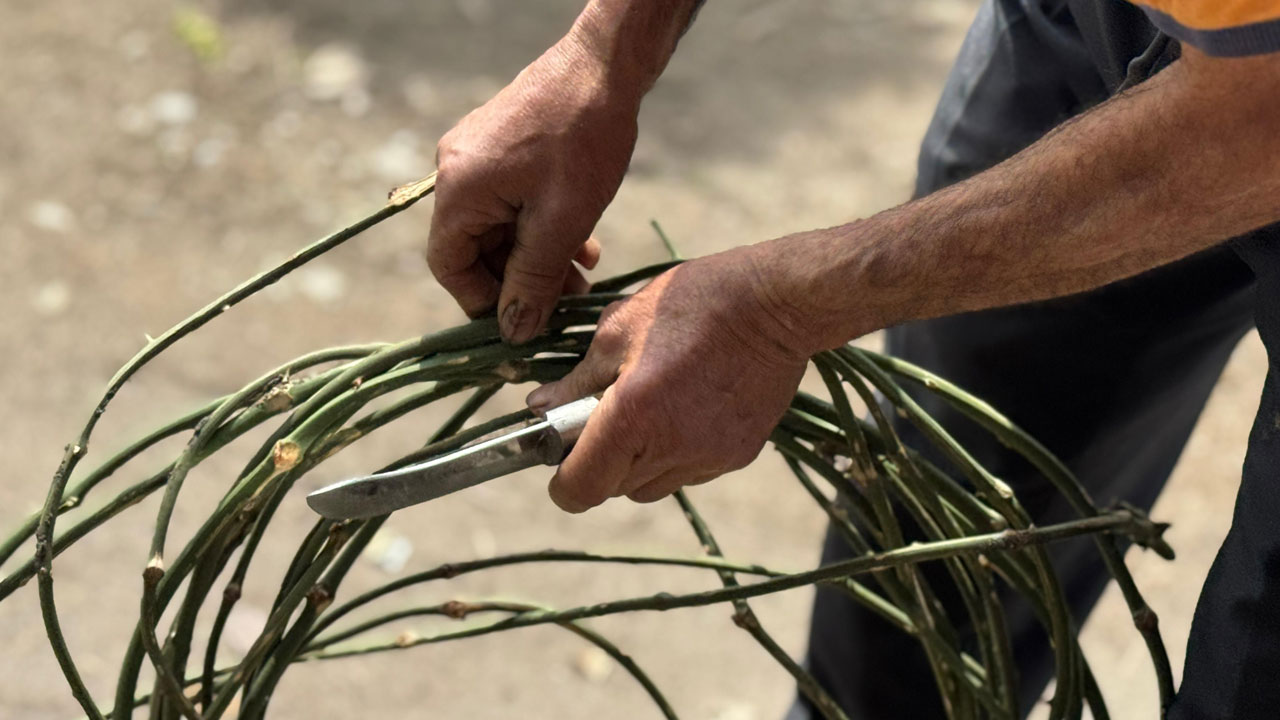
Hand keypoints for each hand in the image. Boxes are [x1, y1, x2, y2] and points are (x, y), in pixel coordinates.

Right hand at [427, 33, 641, 342]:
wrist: (606, 66)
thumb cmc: (584, 141)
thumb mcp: (562, 223)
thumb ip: (533, 281)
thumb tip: (514, 332)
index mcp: (459, 190)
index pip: (448, 265)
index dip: (481, 301)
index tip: (521, 321)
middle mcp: (457, 172)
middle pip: (476, 248)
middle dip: (520, 281)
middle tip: (565, 303)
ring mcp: (478, 156)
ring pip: (500, 228)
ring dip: (538, 258)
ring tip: (581, 278)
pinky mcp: (503, 147)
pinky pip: (514, 202)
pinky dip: (543, 228)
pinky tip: (584, 244)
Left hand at [525, 245, 810, 511]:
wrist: (777, 304)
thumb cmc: (692, 304)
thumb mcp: (619, 329)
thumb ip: (578, 380)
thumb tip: (542, 409)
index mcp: (632, 416)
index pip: (581, 489)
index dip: (564, 481)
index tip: (562, 456)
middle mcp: (670, 449)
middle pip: (615, 488)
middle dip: (602, 461)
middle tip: (609, 414)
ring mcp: (708, 458)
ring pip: (653, 485)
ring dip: (640, 461)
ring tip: (652, 407)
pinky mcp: (738, 456)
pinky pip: (691, 471)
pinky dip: (677, 452)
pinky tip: (688, 406)